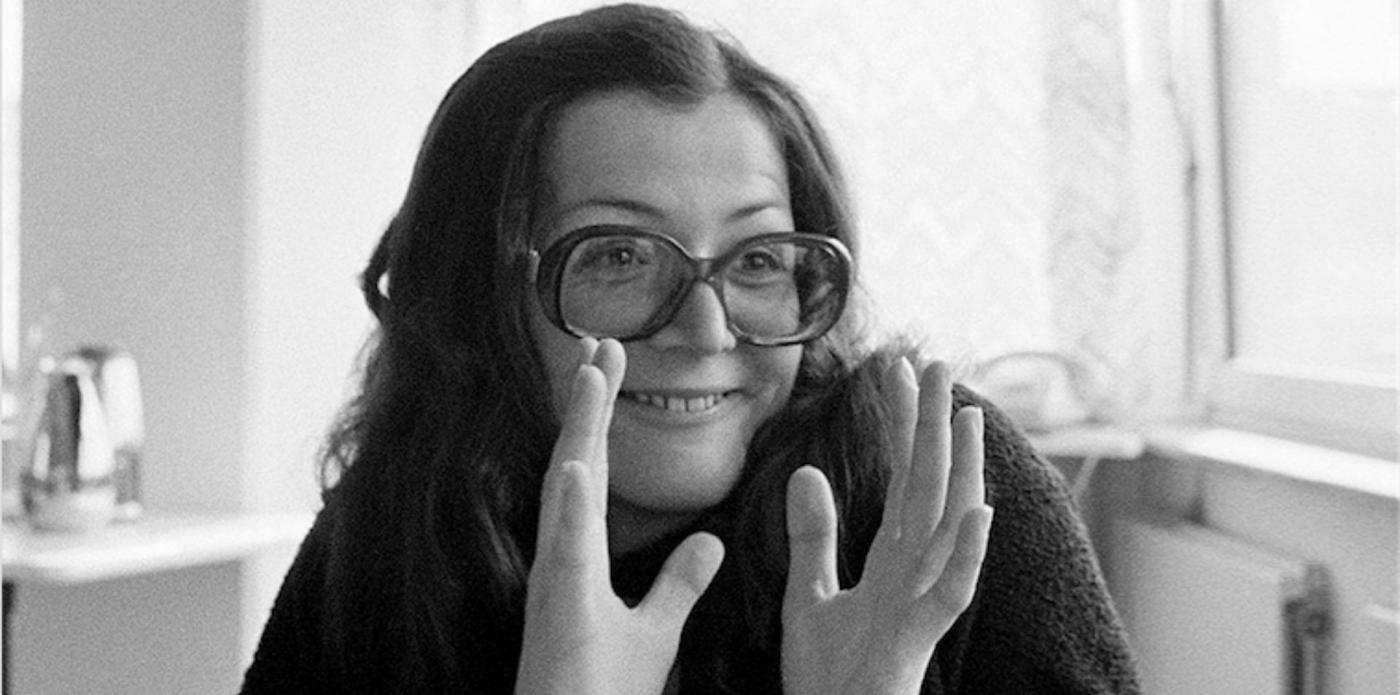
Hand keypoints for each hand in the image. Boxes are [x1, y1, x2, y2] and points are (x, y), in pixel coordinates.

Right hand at [516, 338, 724, 694]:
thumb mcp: (656, 634)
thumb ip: (680, 584)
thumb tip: (711, 542)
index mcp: (580, 559)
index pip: (594, 474)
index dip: (600, 418)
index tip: (611, 364)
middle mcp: (562, 560)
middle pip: (577, 466)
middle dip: (589, 405)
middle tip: (602, 342)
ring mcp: (555, 582)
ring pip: (566, 492)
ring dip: (578, 432)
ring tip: (590, 374)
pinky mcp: (559, 612)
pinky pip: (566, 552)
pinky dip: (569, 507)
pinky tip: (576, 465)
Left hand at [781, 360, 992, 694]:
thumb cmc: (827, 677)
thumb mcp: (807, 596)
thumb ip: (813, 536)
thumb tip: (806, 471)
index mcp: (890, 561)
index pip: (900, 478)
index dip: (900, 425)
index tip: (896, 371)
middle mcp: (914, 574)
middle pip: (929, 486)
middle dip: (931, 425)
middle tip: (936, 361)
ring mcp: (921, 603)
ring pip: (950, 526)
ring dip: (961, 472)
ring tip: (965, 415)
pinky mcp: (918, 638)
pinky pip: (951, 592)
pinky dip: (967, 553)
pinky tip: (978, 510)